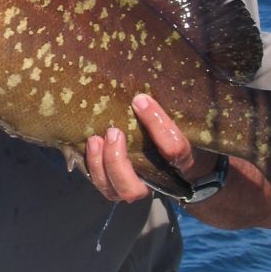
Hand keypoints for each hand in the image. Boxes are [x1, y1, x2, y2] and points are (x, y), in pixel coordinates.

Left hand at [85, 93, 217, 202]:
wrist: (177, 163)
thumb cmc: (175, 131)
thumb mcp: (182, 120)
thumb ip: (169, 108)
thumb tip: (149, 80)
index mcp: (179, 163)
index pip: (174, 149)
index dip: (157, 123)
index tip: (141, 99)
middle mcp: (155, 182)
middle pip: (134, 189)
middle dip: (117, 161)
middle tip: (113, 132)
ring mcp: (132, 187)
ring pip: (113, 190)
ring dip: (100, 164)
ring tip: (94, 139)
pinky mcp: (115, 186)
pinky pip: (99, 182)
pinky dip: (91, 164)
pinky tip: (88, 142)